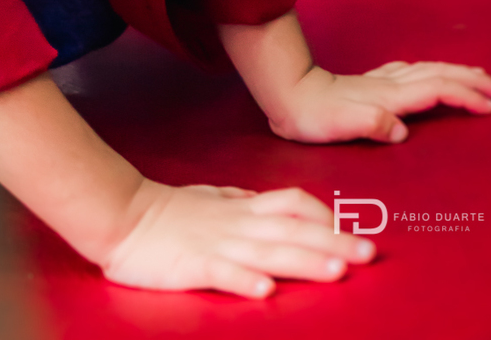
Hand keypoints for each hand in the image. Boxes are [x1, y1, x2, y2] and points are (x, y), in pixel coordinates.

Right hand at [102, 181, 374, 298]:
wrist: (122, 214)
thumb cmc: (167, 212)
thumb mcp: (213, 199)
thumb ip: (244, 203)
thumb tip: (274, 205)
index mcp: (242, 208)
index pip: (292, 204)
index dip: (324, 217)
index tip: (351, 230)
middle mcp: (237, 223)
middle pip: (292, 230)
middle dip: (333, 242)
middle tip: (368, 253)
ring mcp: (217, 243)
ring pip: (268, 252)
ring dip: (304, 261)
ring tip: (336, 271)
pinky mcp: (193, 264)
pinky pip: (223, 273)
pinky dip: (245, 281)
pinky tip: (266, 292)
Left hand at [268, 61, 490, 144]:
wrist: (288, 94)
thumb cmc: (313, 116)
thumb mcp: (340, 125)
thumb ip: (372, 125)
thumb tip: (402, 131)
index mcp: (388, 97)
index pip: (436, 91)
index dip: (465, 96)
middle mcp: (389, 85)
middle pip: (439, 75)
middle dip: (472, 80)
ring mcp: (381, 81)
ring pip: (428, 71)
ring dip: (457, 73)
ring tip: (480, 77)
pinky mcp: (372, 83)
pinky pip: (413, 73)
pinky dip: (433, 72)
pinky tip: (433, 73)